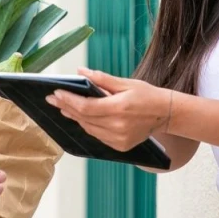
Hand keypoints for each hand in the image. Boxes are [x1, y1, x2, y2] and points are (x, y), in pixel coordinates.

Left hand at [46, 68, 173, 151]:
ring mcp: (119, 139)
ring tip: (63, 106)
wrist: (166, 114)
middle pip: (84, 118)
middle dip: (66, 107)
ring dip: (74, 116)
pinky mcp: (120, 146)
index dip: (69, 100)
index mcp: (119, 109)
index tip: (56, 92)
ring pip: (88, 128)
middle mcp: (118, 127)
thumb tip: (81, 72)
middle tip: (52, 98)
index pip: (86, 107)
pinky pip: (97, 135)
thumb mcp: (126, 82)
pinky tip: (80, 117)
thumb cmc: (147, 94)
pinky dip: (87, 125)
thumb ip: (102, 79)